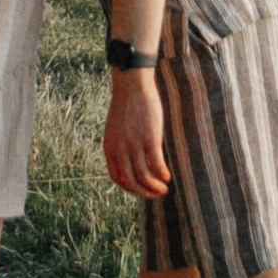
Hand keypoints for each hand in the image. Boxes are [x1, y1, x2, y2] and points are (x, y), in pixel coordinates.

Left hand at [103, 69, 171, 198]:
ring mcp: (134, 144)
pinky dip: (162, 175)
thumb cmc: (126, 105)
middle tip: (156, 193)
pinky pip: (157, 165)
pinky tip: (167, 176)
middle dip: (145, 193)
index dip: (130, 188)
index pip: (117, 178)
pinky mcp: (150, 138)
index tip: (141, 188)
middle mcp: (120, 149)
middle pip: (131, 183)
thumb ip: (120, 146)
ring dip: (155, 188)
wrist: (131, 84)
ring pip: (144, 178)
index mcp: (110, 147)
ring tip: (164, 188)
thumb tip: (131, 163)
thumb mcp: (116, 129)